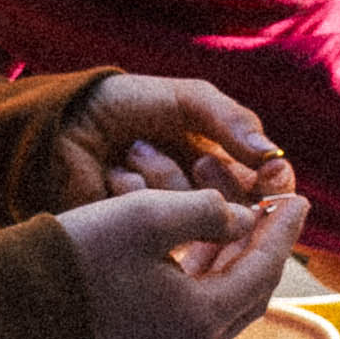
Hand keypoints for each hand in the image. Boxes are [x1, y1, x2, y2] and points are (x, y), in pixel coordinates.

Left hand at [44, 72, 290, 211]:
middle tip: (194, 156)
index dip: (274, 183)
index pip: (269, 187)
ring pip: (195, 217)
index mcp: (225, 164)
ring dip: (163, 176)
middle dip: (215, 180)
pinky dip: (133, 192)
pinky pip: (155, 226)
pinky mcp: (137, 238)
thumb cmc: (126, 105)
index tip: (269, 171)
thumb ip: (230, 121)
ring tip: (132, 151)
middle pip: (240, 210)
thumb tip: (272, 154)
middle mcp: (203, 198)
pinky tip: (113, 173)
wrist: (65, 119)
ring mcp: (170, 221)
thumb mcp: (186, 100)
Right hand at [53, 170, 306, 338]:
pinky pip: (199, 311)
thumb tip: (243, 218)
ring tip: (242, 210)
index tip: (300, 195)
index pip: (262, 270)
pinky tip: (207, 239)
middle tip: (278, 202)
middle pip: (251, 292)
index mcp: (199, 321)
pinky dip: (208, 275)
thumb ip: (209, 211)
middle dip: (264, 243)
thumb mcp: (148, 216)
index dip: (282, 230)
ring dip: (235, 256)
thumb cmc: (78, 256)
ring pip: (226, 302)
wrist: (15, 306)